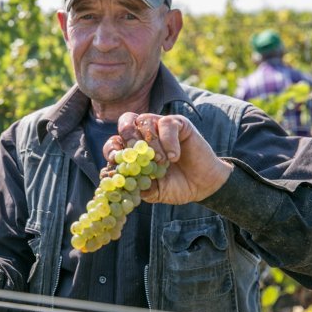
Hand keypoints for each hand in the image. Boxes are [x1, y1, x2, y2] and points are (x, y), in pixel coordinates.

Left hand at [103, 113, 233, 204]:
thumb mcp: (152, 191)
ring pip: (145, 121)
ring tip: (161, 162)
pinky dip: (168, 141)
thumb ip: (134, 186)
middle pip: (125, 122)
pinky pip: (166, 123)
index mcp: (133, 149)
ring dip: (151, 144)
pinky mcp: (178, 124)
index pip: (114, 142)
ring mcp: (161, 126)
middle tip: (137, 157)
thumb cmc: (175, 186)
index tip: (117, 161)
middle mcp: (144, 134)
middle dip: (128, 139)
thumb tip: (108, 178)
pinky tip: (174, 157)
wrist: (202, 186)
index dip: (112, 149)